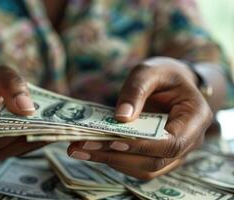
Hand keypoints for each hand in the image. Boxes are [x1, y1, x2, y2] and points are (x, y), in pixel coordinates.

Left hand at [67, 57, 212, 179]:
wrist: (172, 84)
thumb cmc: (164, 74)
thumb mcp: (150, 71)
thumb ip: (136, 90)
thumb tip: (120, 118)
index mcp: (195, 117)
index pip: (172, 143)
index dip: (142, 146)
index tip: (113, 140)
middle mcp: (188, 141)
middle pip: (154, 161)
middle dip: (117, 155)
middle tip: (82, 146)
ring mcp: (174, 153)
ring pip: (144, 169)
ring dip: (110, 161)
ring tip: (79, 149)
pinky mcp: (157, 156)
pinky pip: (137, 166)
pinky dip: (114, 160)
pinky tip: (91, 150)